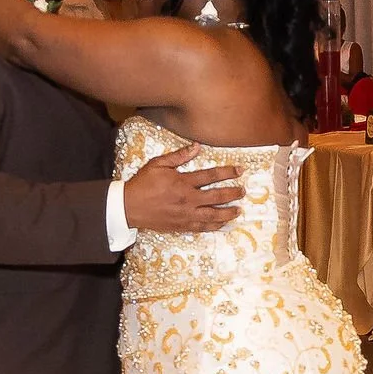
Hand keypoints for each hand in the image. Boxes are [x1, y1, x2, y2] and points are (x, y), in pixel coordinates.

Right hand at [122, 145, 243, 233]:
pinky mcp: (182, 226)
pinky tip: (223, 224)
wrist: (129, 207)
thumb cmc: (143, 184)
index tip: (240, 171)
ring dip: (228, 212)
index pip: (211, 175)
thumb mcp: (158, 164)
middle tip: (243, 191)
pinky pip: (203, 227)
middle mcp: (188, 199)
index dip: (228, 172)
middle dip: (233, 193)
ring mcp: (186, 214)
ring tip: (239, 210)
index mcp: (183, 182)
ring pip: (213, 215)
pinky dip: (215, 226)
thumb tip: (197, 146)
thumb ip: (179, 156)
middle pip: (217, 196)